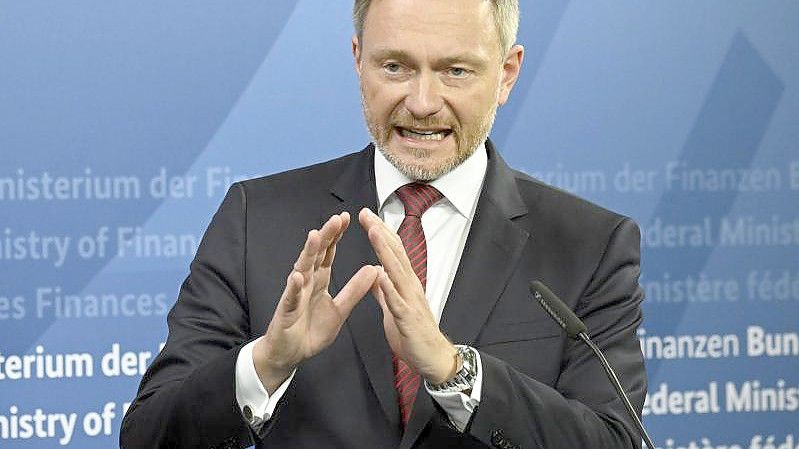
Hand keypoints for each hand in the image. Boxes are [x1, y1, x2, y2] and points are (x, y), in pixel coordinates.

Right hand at [254, 212, 377, 392]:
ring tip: (315, 236)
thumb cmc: (311, 330)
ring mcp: (295, 294)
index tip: (346, 218)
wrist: (290, 353)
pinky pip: (291, 298)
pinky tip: (298, 276)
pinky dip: (294, 287)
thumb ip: (355, 290)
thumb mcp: (340, 310)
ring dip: (308, 253)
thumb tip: (374, 268)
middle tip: (336, 218)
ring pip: (301, 269)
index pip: (328, 253)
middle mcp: (306, 282)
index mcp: (320, 280)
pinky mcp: (286, 311)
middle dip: (325, 236)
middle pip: (316, 254)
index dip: (336, 235)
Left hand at [358, 208, 457, 384]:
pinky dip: (390, 286)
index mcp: (405, 284)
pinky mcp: (408, 318)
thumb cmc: (413, 335)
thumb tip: (375, 275)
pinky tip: (381, 274)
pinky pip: (397, 301)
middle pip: (395, 254)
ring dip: (385, 251)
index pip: (392, 252)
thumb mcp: (393, 310)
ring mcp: (410, 301)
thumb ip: (384, 292)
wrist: (433, 359)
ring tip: (373, 232)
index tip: (367, 216)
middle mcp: (410, 286)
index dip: (380, 233)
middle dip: (380, 233)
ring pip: (397, 271)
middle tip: (366, 213)